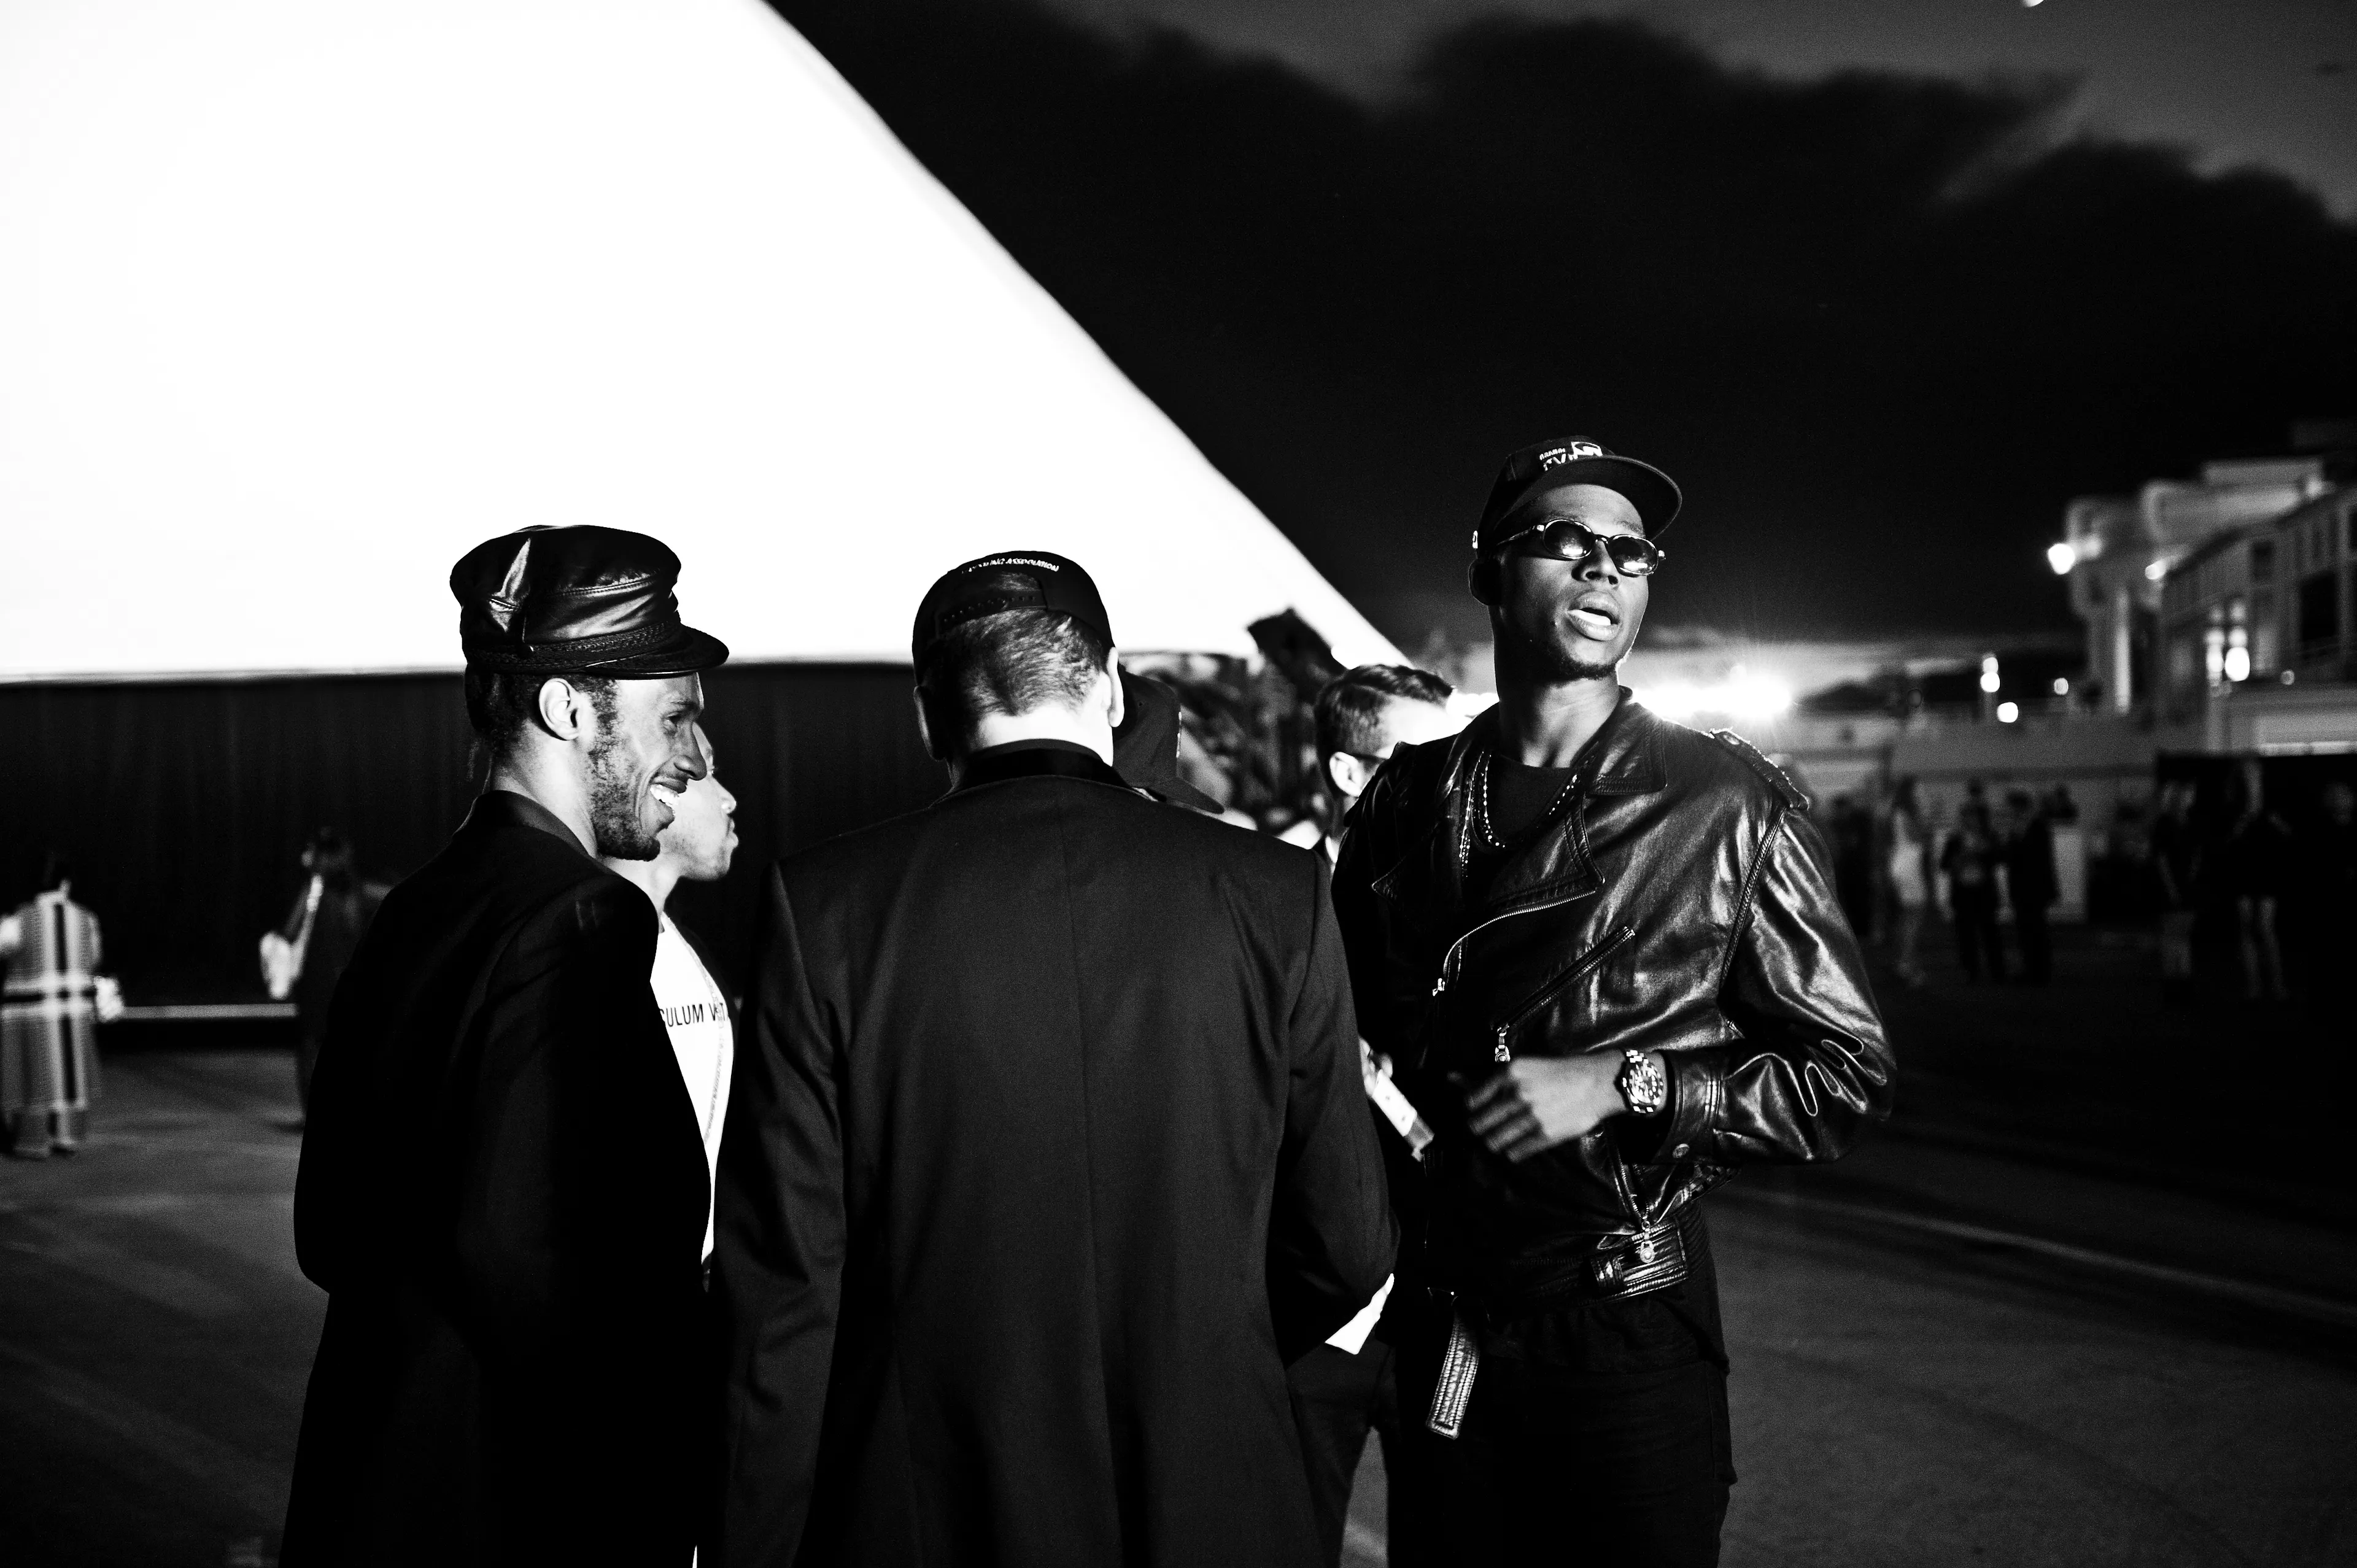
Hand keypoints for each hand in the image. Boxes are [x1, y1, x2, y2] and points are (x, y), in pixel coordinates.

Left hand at [1464, 1053, 1625, 1161]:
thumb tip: (1450, 1079)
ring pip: (1495, 1140)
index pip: (1472, 1100)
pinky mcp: (1545, 1135)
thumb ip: (1487, 1077)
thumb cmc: (1559, 1072)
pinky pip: (1515, 1152)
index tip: (1474, 1113)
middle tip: (1482, 1129)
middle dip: (1478, 1129)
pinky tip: (1515, 1146)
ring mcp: (1531, 1116)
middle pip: (1479, 1123)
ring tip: (1498, 1139)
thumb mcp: (1523, 1066)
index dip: (1471, 1110)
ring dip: (1493, 1142)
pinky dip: (1511, 1152)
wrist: (1598, 1082)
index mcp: (1510, 1073)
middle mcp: (1517, 1093)